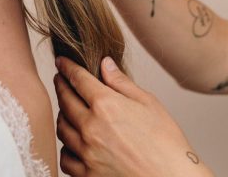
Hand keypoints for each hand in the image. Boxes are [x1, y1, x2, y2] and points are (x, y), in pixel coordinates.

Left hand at [54, 55, 212, 176]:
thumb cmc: (166, 142)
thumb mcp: (147, 102)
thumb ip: (121, 82)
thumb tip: (105, 64)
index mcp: (106, 105)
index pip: (77, 79)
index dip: (67, 67)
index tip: (61, 62)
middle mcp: (91, 128)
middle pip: (65, 101)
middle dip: (61, 86)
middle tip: (61, 80)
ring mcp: (87, 153)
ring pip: (62, 128)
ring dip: (62, 115)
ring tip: (67, 110)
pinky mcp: (88, 175)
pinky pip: (65, 158)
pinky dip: (66, 147)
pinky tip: (73, 142)